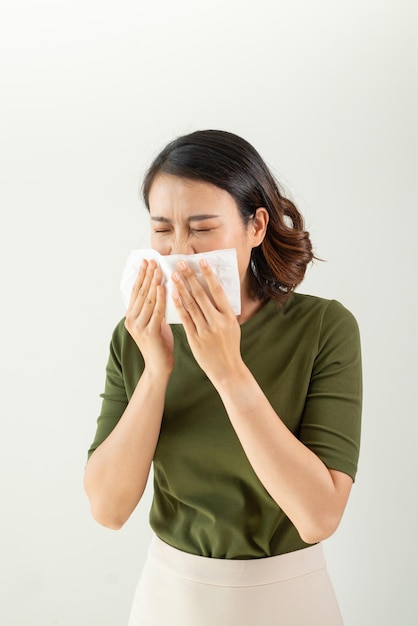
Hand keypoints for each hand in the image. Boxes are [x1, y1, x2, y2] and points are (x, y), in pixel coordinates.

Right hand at [124, 259, 173, 375]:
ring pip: (147, 300)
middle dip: (147, 275)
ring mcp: (139, 326)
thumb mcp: (154, 322)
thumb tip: (160, 288)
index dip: (141, 275)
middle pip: (141, 292)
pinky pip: (156, 311)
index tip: (147, 261)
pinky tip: (164, 287)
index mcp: (131, 316)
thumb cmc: (159, 344)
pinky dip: (160, 297)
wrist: (158, 367)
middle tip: (152, 260)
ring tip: (158, 269)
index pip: (136, 291)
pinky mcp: (149, 332)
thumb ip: (154, 308)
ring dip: (153, 283)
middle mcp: (131, 320)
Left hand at [171, 259, 242, 383]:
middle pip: (201, 295)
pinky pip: (185, 319)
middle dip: (190, 277)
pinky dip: (178, 306)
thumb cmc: (229, 346)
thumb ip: (223, 310)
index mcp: (229, 316)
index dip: (208, 275)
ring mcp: (205, 330)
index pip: (217, 291)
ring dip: (181, 288)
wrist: (227, 370)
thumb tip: (213, 291)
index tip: (201, 261)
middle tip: (181, 263)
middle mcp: (217, 321)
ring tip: (174, 275)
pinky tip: (173, 295)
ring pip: (191, 305)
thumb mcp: (232, 326)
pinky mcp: (195, 339)